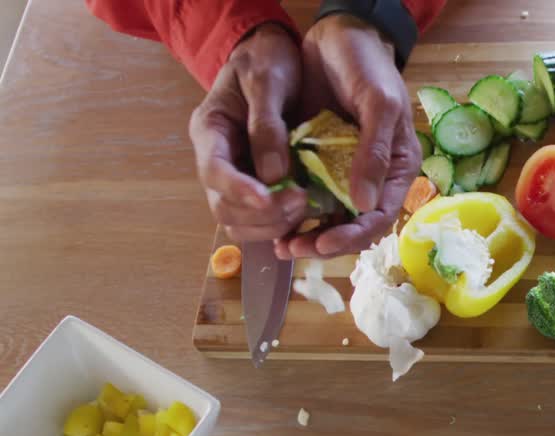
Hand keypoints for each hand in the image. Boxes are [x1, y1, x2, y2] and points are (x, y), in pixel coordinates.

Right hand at [189, 24, 307, 244]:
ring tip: (307, 207)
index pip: (214, 172)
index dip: (239, 190)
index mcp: (209, 130)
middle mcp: (217, 160)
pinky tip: (308, 217)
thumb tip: (274, 175)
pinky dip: (282, 225)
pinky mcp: (258, 185)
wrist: (271, 55)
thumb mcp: (267, 80)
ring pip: (241, 221)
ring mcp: (236, 176)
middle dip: (262, 213)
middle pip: (224, 207)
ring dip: (272, 225)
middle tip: (301, 201)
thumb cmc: (266, 60)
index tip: (269, 198)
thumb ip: (267, 125)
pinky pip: (262, 219)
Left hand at [281, 14, 421, 258]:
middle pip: (353, 225)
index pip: (381, 216)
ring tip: (280, 244)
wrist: (338, 35)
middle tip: (292, 249)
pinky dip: (292, 212)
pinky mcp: (319, 163)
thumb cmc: (368, 66)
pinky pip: (308, 195)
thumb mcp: (378, 104)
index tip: (323, 242)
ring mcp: (345, 172)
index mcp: (398, 170)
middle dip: (324, 242)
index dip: (353, 235)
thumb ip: (375, 153)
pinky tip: (271, 220)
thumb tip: (366, 203)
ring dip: (305, 233)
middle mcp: (373, 178)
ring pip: (329, 217)